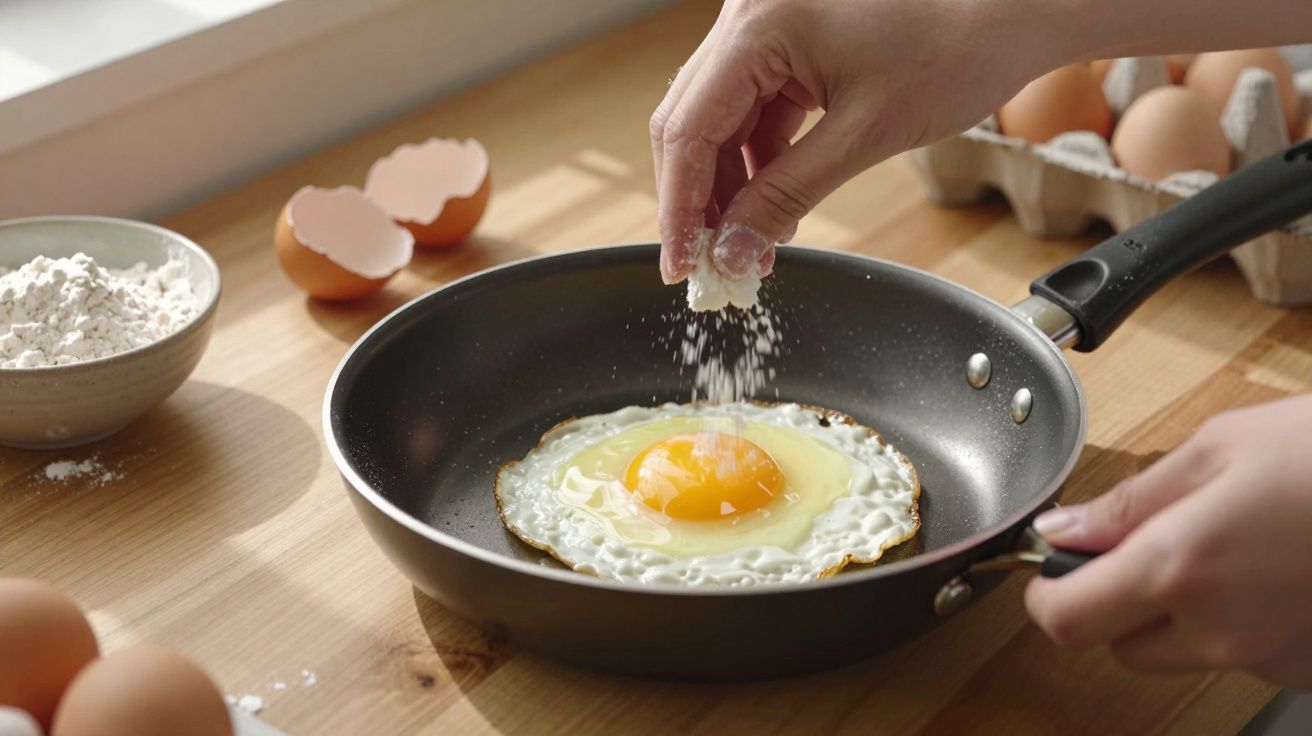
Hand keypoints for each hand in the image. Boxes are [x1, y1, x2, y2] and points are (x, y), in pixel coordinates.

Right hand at [648, 0, 1063, 283]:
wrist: (1014, 6)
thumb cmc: (958, 47)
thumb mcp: (864, 134)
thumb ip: (786, 197)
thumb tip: (736, 252)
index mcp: (760, 24)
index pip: (688, 129)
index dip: (680, 207)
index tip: (682, 264)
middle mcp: (749, 13)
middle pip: (691, 121)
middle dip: (700, 200)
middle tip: (709, 263)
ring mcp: (765, 21)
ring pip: (718, 118)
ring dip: (730, 184)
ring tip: (750, 243)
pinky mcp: (787, 37)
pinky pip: (752, 106)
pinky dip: (758, 158)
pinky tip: (771, 203)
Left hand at [1026, 394, 1311, 687]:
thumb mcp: (1220, 448)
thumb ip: (1130, 501)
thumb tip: (1064, 530)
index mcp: (1181, 566)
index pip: (1068, 620)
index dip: (1047, 595)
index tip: (1051, 568)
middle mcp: (1221, 629)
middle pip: (1121, 644)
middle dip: (1117, 600)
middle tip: (1151, 542)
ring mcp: (1271, 658)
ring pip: (1184, 653)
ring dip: (1182, 612)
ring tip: (1234, 543)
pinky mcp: (1308, 668)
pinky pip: (1244, 654)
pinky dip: (1240, 621)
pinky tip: (1276, 568)